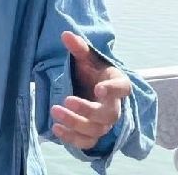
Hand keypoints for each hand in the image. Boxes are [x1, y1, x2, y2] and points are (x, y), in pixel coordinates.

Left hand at [49, 31, 131, 150]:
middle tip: (66, 99)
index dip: (113, 90)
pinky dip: (72, 139)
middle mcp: (114, 107)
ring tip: (55, 111)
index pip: (122, 88)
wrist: (91, 87)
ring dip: (75, 124)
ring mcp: (104, 123)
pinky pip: (86, 143)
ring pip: (95, 130)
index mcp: (117, 83)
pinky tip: (56, 128)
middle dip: (87, 110)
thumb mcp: (86, 57)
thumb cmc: (92, 71)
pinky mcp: (93, 134)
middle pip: (108, 115)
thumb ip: (78, 47)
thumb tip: (65, 34)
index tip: (99, 89)